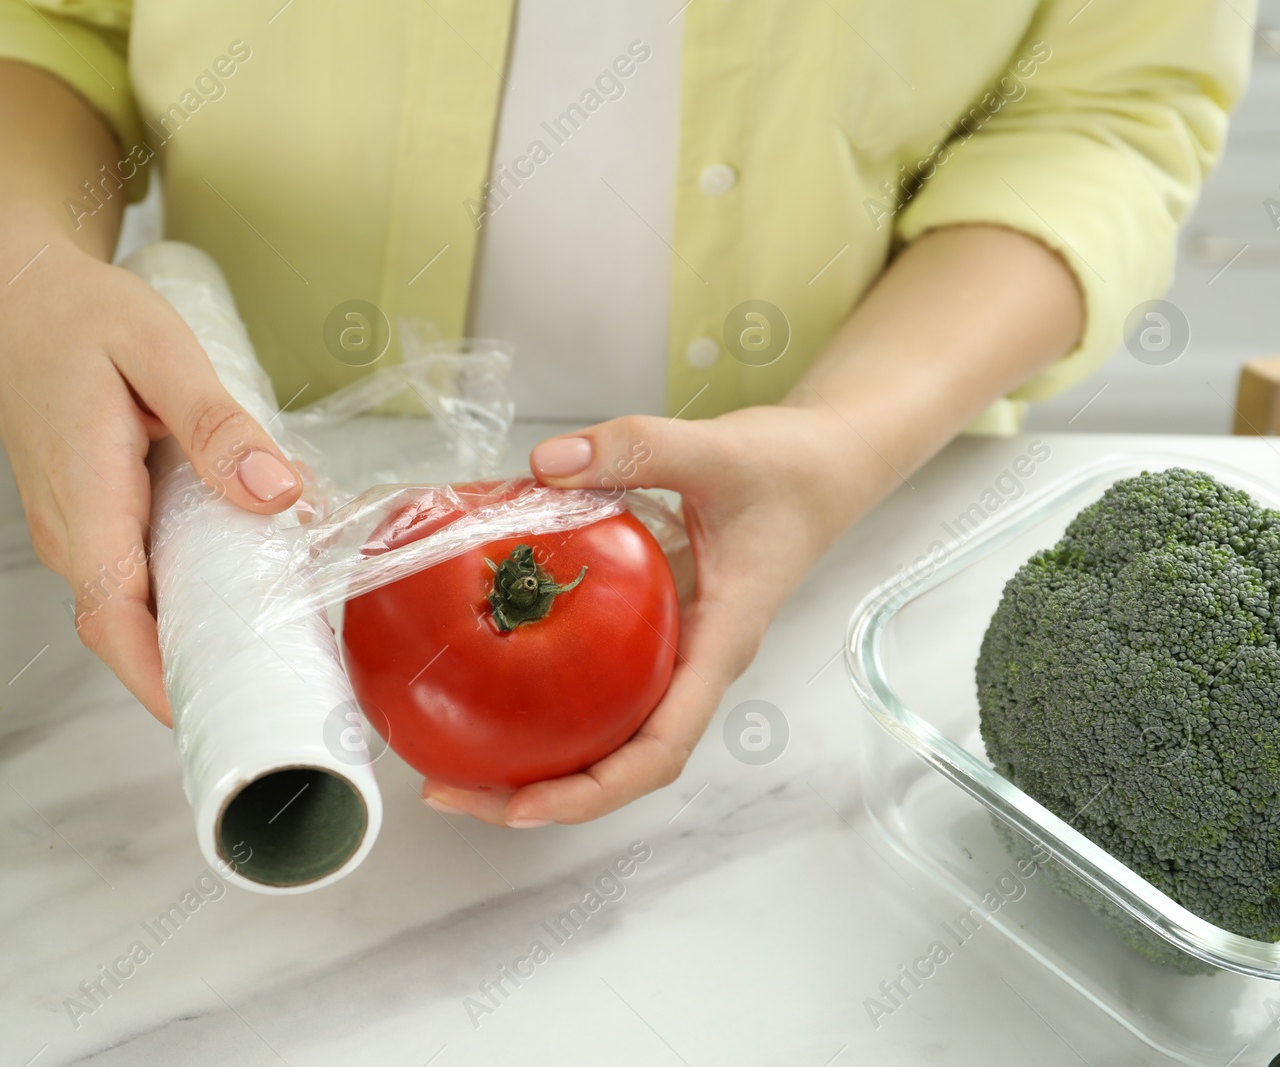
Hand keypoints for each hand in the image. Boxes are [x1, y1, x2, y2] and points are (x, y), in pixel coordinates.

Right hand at [0, 247, 302, 723]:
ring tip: (274, 652)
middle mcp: (68, 529)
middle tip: (278, 694)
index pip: (113, 617)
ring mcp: (71, 528)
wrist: (12, 287)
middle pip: (124, 630)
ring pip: (128, 607)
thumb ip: (216, 423)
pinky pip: (128, 578)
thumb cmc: (79, 313)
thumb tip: (274, 493)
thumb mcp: (158, 349)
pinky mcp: (84, 518)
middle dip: (191, 673)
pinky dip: (177, 598)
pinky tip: (238, 591)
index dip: (159, 679)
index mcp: (84, 497)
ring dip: (188, 637)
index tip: (216, 715)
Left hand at [420, 405, 856, 825]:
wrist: (827, 464)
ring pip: (609, 732)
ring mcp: (674, 651)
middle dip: (540, 792)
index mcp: (718, 645)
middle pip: (622, 762)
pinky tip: (492, 681)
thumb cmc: (791, 471)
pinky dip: (548, 698)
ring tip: (457, 764)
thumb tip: (547, 465)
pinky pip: (602, 683)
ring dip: (539, 758)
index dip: (595, 790)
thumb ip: (637, 448)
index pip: (661, 748)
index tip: (526, 806)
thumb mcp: (719, 451)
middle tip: (452, 790)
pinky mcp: (656, 627)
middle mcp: (694, 664)